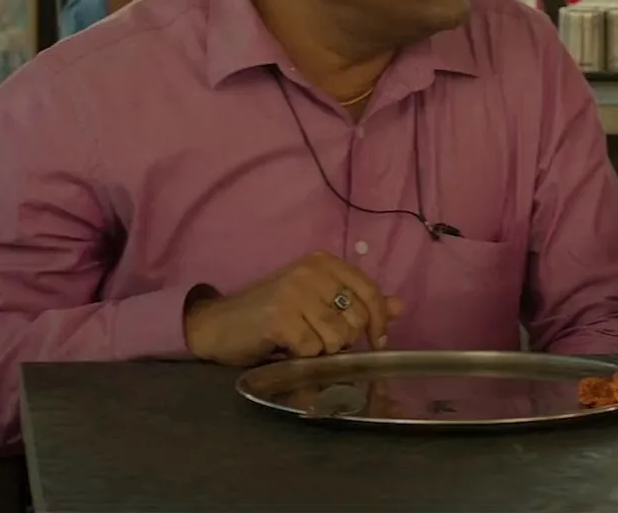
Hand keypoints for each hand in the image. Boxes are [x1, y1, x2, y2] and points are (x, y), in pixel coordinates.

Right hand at [184, 252, 404, 366]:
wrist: (218, 325)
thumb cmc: (271, 313)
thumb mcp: (317, 300)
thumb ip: (357, 302)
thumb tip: (399, 306)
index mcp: (324, 262)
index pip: (369, 291)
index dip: (379, 320)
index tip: (378, 340)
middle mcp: (311, 272)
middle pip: (355, 319)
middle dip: (344, 339)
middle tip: (318, 338)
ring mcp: (294, 293)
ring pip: (336, 338)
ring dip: (322, 349)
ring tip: (301, 340)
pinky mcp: (279, 318)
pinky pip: (312, 350)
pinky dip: (301, 356)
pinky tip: (286, 346)